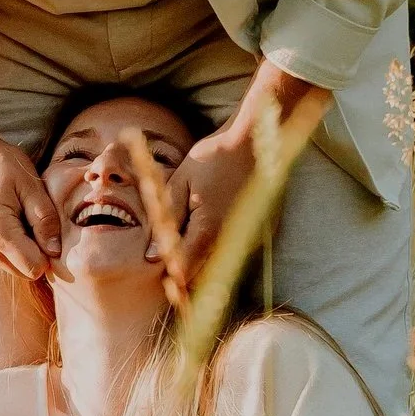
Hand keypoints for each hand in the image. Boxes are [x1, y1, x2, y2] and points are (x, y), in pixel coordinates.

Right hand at [0, 73, 60, 283]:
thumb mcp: (29, 185)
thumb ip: (45, 219)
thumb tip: (56, 251)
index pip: (35, 268)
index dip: (49, 252)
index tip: (47, 228)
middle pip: (25, 271)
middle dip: (37, 252)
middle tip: (33, 220)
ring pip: (14, 267)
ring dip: (24, 250)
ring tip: (20, 218)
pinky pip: (3, 259)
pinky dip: (12, 247)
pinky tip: (9, 221)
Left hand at [157, 64, 332, 283]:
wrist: (255, 139)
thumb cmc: (215, 156)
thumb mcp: (181, 184)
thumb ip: (166, 221)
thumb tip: (152, 255)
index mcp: (208, 231)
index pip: (184, 271)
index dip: (168, 276)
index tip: (157, 267)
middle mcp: (232, 242)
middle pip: (203, 275)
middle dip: (184, 273)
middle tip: (169, 260)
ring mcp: (251, 240)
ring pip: (220, 267)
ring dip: (203, 264)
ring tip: (187, 246)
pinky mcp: (262, 234)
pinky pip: (236, 253)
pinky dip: (220, 251)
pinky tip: (211, 233)